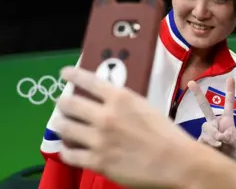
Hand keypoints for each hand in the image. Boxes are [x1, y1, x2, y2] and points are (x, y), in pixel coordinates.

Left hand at [54, 66, 198, 188]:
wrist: (175, 161)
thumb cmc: (166, 132)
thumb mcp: (145, 106)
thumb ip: (123, 102)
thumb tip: (107, 100)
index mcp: (120, 98)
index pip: (88, 80)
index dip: (72, 74)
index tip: (64, 74)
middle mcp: (105, 116)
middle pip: (69, 104)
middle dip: (63, 103)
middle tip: (63, 105)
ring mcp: (99, 140)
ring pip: (64, 128)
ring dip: (60, 124)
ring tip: (62, 125)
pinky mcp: (97, 161)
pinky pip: (69, 154)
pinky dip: (66, 150)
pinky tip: (68, 148)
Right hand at [188, 77, 235, 160]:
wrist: (222, 167)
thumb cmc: (231, 154)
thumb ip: (231, 138)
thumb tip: (222, 134)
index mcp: (226, 121)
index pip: (228, 105)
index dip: (230, 92)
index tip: (231, 78)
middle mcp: (214, 123)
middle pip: (205, 108)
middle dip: (197, 94)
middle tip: (191, 82)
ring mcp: (206, 132)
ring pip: (206, 127)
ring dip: (213, 134)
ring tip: (220, 144)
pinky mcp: (200, 141)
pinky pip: (203, 138)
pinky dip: (210, 142)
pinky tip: (216, 148)